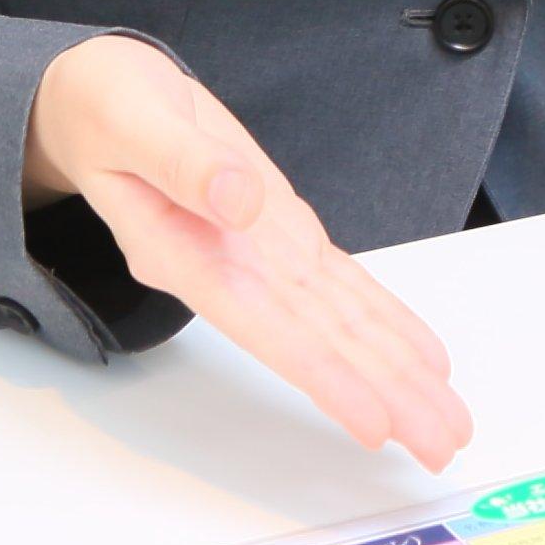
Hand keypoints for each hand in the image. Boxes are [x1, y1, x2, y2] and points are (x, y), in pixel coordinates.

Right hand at [23, 34, 472, 466]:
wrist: (99, 100)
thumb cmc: (104, 108)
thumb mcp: (130, 120)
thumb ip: (184, 163)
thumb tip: (241, 200)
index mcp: (183, 253)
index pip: (262, 328)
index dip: (322, 376)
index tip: (373, 423)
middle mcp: (228, 270)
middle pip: (316, 342)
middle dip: (384, 394)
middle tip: (442, 443)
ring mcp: (257, 257)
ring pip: (339, 323)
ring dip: (396, 372)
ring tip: (445, 422)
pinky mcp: (277, 232)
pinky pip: (338, 285)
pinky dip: (383, 319)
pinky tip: (419, 357)